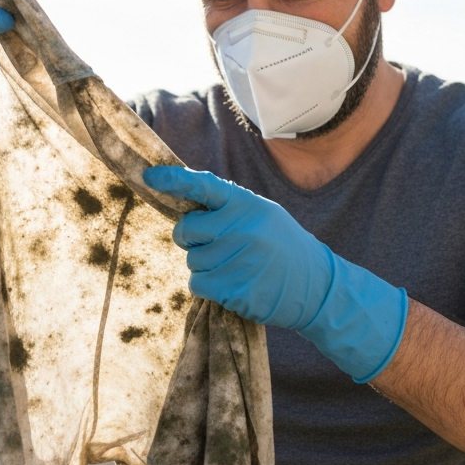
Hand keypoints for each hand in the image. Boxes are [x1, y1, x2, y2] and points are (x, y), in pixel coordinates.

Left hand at [143, 165, 407, 381]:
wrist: (315, 287)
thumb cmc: (281, 247)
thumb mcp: (262, 216)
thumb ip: (227, 209)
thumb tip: (182, 206)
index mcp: (246, 204)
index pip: (203, 185)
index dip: (174, 180)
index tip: (150, 177)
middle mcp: (240, 228)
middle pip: (185, 230)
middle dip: (192, 239)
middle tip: (217, 245)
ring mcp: (236, 259)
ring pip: (191, 261)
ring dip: (205, 266)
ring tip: (236, 266)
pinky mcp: (232, 288)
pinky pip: (197, 284)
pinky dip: (209, 287)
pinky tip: (234, 283)